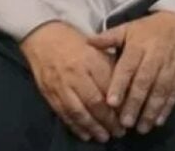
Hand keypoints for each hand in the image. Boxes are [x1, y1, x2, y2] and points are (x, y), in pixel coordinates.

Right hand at [19, 21, 125, 142]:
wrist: (45, 38)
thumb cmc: (78, 44)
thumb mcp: (100, 50)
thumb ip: (112, 68)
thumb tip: (128, 90)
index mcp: (92, 60)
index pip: (109, 86)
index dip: (119, 104)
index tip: (129, 115)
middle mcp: (77, 74)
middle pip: (95, 101)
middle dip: (109, 120)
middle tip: (120, 131)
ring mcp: (61, 85)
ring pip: (79, 111)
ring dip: (93, 127)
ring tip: (105, 136)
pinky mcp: (49, 93)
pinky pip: (63, 113)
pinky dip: (75, 126)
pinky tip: (85, 135)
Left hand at [88, 10, 174, 133]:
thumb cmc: (150, 29)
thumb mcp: (129, 28)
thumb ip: (109, 38)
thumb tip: (88, 41)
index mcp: (139, 45)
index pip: (128, 67)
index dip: (120, 85)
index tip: (111, 102)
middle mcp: (156, 55)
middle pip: (145, 81)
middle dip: (135, 102)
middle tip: (125, 122)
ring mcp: (171, 64)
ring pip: (161, 89)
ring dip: (152, 109)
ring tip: (142, 127)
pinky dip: (168, 106)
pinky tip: (159, 120)